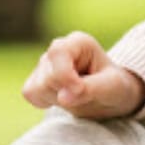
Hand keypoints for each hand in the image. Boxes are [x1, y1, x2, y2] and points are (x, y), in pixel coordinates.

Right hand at [21, 31, 144, 118]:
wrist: (110, 96)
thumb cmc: (115, 87)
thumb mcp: (112, 88)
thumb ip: (90, 89)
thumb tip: (63, 98)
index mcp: (79, 42)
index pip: (58, 52)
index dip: (65, 75)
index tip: (79, 90)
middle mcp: (59, 49)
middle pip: (47, 75)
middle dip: (65, 91)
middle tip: (86, 93)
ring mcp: (45, 63)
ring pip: (36, 87)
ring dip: (57, 98)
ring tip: (77, 94)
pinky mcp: (35, 79)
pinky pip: (30, 94)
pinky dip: (46, 101)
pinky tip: (64, 98)